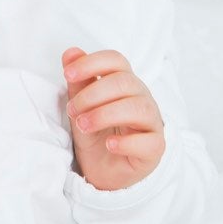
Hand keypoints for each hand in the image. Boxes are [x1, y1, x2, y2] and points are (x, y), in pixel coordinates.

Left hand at [62, 46, 164, 191]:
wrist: (104, 171)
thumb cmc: (97, 133)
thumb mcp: (81, 107)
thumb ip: (78, 81)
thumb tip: (71, 52)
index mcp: (125, 83)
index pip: (116, 60)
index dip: (92, 63)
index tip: (68, 74)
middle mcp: (142, 98)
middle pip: (124, 82)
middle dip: (93, 94)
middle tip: (73, 111)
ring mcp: (151, 122)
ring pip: (138, 108)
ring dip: (105, 115)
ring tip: (84, 126)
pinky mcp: (155, 148)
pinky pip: (149, 141)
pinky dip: (127, 142)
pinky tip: (109, 145)